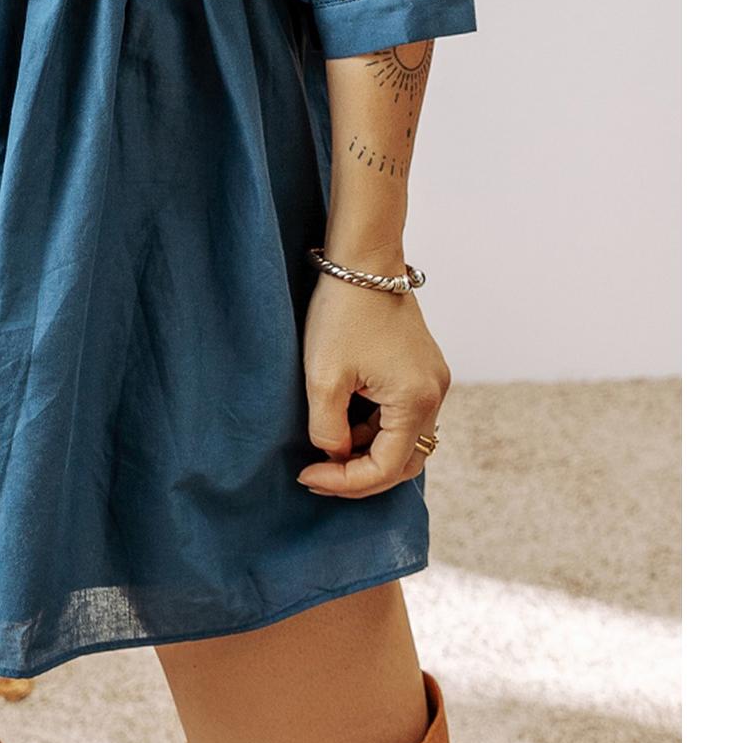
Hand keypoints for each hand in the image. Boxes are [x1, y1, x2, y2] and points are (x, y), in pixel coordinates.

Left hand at [295, 266, 449, 497]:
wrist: (363, 260)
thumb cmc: (341, 312)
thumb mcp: (323, 376)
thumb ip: (327, 428)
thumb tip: (335, 456)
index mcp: (415, 400)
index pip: (385, 468)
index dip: (345, 482)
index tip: (308, 476)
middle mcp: (435, 395)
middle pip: (403, 462)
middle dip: (360, 475)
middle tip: (319, 476)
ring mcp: (433, 381)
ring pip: (405, 441)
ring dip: (367, 451)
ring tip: (326, 445)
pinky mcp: (423, 370)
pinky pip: (403, 415)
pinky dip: (376, 428)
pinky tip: (344, 420)